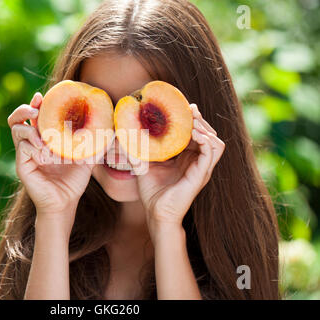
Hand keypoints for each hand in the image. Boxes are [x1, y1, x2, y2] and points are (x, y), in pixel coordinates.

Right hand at [8, 92, 94, 231]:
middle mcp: (32, 143)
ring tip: (43, 136)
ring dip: (29, 128)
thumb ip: (94, 143)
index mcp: (44, 138)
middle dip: (25, 109)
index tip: (42, 96)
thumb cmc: (73, 181)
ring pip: (16, 129)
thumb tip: (110, 129)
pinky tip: (45, 153)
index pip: (35, 116)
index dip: (36, 103)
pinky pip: (22, 147)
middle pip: (18, 118)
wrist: (65, 203)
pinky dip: (33, 145)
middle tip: (36, 108)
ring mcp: (26, 153)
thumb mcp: (87, 158)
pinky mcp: (23, 164)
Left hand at [132, 104, 224, 236]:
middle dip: (200, 120)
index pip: (196, 134)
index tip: (184, 106)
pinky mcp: (201, 174)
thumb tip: (123, 135)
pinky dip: (206, 140)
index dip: (192, 120)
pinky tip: (194, 134)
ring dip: (206, 128)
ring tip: (192, 121)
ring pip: (215, 141)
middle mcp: (197, 162)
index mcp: (186, 158)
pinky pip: (212, 152)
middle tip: (189, 109)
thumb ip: (137, 151)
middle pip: (207, 134)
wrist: (156, 213)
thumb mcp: (142, 166)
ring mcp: (201, 168)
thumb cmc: (151, 192)